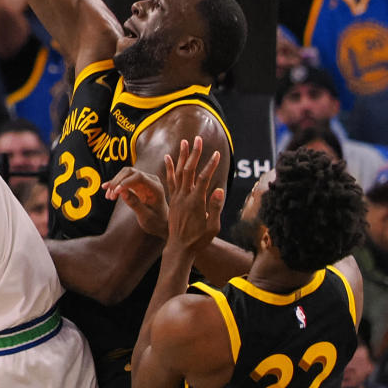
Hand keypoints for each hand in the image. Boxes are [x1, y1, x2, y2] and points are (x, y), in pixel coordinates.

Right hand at [104, 166, 168, 238]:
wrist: (162, 223)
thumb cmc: (156, 221)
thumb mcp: (146, 216)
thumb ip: (135, 204)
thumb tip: (121, 192)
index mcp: (156, 187)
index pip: (139, 176)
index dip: (125, 182)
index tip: (115, 192)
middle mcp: (150, 180)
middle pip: (130, 172)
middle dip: (118, 181)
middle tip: (110, 196)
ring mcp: (144, 181)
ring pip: (125, 174)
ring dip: (115, 183)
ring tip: (108, 196)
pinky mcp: (138, 184)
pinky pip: (124, 180)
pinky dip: (116, 184)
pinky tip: (106, 189)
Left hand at [162, 137, 222, 255]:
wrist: (180, 248)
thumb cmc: (198, 240)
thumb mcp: (212, 227)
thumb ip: (215, 208)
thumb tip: (219, 189)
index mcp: (196, 202)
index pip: (203, 179)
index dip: (210, 165)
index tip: (216, 153)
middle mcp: (184, 197)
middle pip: (189, 170)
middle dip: (194, 153)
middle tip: (197, 139)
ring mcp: (177, 197)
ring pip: (178, 173)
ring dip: (181, 156)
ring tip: (184, 141)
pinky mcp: (173, 200)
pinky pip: (170, 181)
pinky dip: (169, 168)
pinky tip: (168, 157)